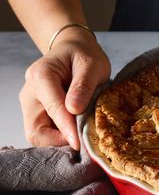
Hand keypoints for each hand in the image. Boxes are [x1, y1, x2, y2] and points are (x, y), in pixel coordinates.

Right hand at [19, 29, 110, 148]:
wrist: (74, 51)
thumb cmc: (84, 56)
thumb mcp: (92, 65)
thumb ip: (83, 86)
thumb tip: (74, 109)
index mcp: (41, 76)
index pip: (52, 108)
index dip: (66, 128)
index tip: (79, 143)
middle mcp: (30, 93)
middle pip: (35, 130)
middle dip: (58, 141)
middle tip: (82, 143)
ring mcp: (31, 105)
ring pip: (37, 135)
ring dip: (58, 141)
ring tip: (81, 138)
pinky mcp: (37, 113)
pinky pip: (44, 132)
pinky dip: (59, 137)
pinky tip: (76, 134)